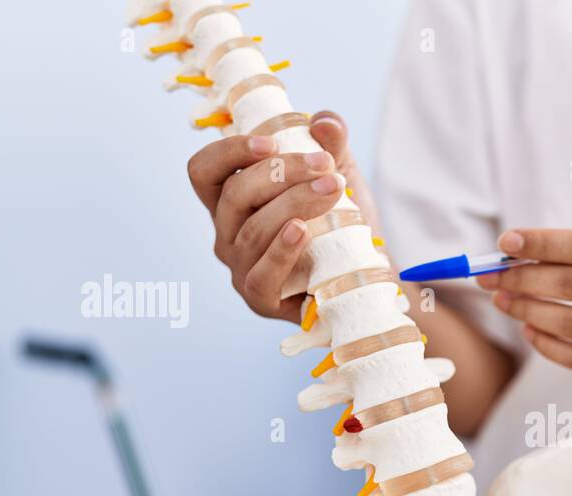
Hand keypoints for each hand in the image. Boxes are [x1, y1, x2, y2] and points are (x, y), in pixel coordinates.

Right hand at [185, 111, 375, 322]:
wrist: (366, 276)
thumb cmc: (343, 225)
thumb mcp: (339, 176)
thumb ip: (332, 146)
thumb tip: (324, 121)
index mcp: (232, 201)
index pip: (204, 171)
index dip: (229, 152)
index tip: (271, 143)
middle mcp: (227, 234)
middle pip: (234, 195)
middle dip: (280, 173)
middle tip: (325, 165)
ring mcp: (240, 268)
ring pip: (253, 230)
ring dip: (295, 203)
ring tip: (333, 189)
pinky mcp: (261, 299)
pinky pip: (261, 275)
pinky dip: (281, 250)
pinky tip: (302, 229)